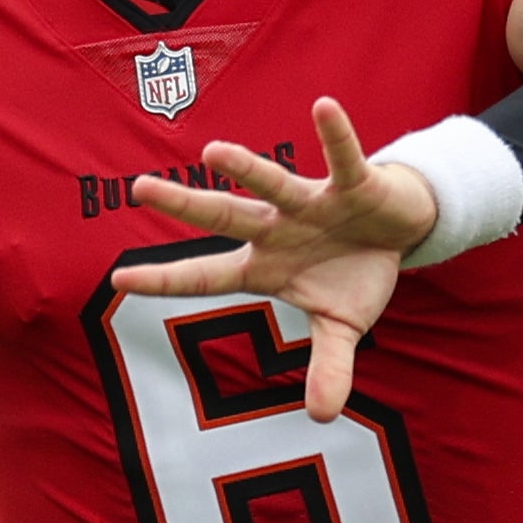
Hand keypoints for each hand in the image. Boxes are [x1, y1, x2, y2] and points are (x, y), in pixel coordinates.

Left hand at [109, 98, 433, 421]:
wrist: (402, 230)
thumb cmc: (356, 272)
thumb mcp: (345, 327)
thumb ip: (330, 367)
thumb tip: (322, 416)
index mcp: (265, 265)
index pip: (206, 275)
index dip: (167, 278)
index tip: (120, 278)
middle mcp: (277, 228)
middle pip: (224, 217)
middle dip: (184, 206)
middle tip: (138, 188)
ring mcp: (311, 204)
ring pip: (272, 184)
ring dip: (246, 170)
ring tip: (213, 153)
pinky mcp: (352, 184)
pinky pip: (343, 158)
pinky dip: (336, 135)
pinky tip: (323, 106)